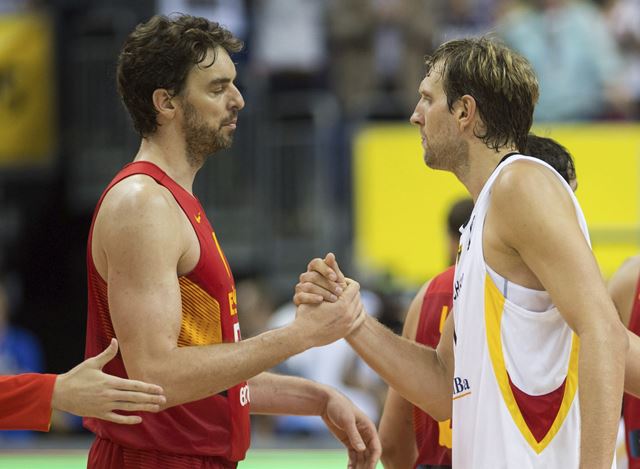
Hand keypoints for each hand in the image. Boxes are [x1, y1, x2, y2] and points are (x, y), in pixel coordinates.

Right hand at [51, 339, 165, 423]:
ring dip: (144, 408)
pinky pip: (116, 418)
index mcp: (110, 382)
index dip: (148, 388)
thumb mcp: (92, 363)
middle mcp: (109, 395)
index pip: (133, 385)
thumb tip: (115, 340)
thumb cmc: (76, 376)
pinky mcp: (99, 414)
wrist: (59, 393)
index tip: (160, 389)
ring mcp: (104, 406)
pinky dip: (128, 419)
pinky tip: (139, 419)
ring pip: (128, 408)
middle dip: (150, 398)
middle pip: (134, 397)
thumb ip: (107, 354)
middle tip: (164, 400)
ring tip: (157, 408)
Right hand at [294, 253, 346, 305]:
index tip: (335, 277)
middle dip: (328, 284)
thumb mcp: (336, 281)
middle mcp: (306, 277)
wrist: (327, 311)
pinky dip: (312, 298)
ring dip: (323, 292)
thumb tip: (330, 254)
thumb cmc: (333, 293)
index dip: (325, 269)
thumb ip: (333, 268)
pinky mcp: (297, 298)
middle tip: (340, 292)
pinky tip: (321, 300)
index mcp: (315, 269)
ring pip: (308, 286)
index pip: (316, 263)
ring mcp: (300, 287)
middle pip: (313, 276)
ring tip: (334, 299)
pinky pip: (301, 296)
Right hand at [294, 279, 364, 346]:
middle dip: (351, 291)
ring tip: (344, 298)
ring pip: (360, 306)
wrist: (303, 335)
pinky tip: (349, 308)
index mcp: (342, 304)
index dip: (348, 281)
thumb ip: (328, 286)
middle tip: (342, 290)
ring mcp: (349, 324)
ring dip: (354, 300)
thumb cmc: (307, 313)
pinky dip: (358, 311)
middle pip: (358, 296)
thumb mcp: (316, 295)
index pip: (354, 286)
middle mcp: (349, 314)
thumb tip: (338, 277)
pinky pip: (360, 318)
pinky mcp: (348, 330)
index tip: (340, 281)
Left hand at [321, 388, 380, 468]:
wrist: (327, 402)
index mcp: (369, 428)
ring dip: (359, 467)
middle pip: (369, 455)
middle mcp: (365, 435)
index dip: (374, 460)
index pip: (376, 448)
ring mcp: (357, 439)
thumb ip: (354, 435)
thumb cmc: (339, 407)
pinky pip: (353, 456)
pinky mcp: (349, 441)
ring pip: (361, 457)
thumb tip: (362, 449)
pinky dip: (352, 464)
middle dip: (366, 466)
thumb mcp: (347, 420)